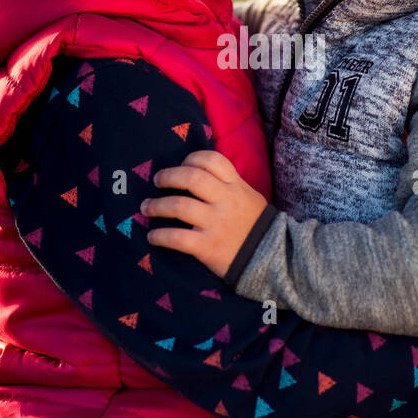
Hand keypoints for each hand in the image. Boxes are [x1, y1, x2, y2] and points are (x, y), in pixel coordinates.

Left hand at [140, 150, 266, 278]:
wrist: (271, 259)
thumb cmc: (254, 225)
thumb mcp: (248, 196)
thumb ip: (227, 183)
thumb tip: (196, 171)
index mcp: (236, 186)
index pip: (211, 160)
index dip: (191, 158)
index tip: (181, 164)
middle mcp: (226, 201)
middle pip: (191, 178)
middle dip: (168, 177)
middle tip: (157, 181)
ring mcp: (216, 224)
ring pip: (179, 206)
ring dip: (156, 205)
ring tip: (146, 208)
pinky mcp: (208, 247)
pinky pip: (177, 238)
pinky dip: (160, 236)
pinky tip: (152, 236)